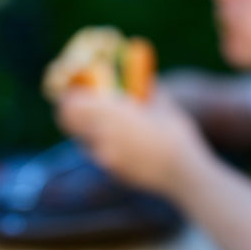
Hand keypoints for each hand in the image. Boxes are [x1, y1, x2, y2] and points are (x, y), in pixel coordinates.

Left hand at [55, 85, 205, 194]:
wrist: (182, 171)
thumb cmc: (175, 133)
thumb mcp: (162, 104)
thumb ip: (146, 90)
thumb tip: (141, 78)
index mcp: (112, 112)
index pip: (72, 102)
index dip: (71, 95)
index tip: (77, 90)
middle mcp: (101, 134)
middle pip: (68, 121)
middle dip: (71, 112)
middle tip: (83, 106)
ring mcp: (105, 156)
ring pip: (83, 139)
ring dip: (89, 130)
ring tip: (107, 125)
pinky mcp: (112, 171)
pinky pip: (100, 155)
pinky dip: (105, 147)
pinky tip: (126, 146)